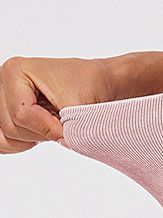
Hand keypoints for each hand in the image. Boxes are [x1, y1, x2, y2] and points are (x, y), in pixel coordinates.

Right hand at [0, 56, 118, 153]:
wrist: (98, 83)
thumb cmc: (90, 89)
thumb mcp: (77, 112)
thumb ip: (58, 132)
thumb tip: (50, 146)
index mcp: (15, 71)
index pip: (21, 115)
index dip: (49, 128)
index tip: (67, 122)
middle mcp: (3, 81)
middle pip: (11, 127)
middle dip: (41, 133)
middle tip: (60, 121)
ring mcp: (3, 97)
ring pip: (7, 136)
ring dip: (33, 138)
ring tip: (51, 124)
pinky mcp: (6, 111)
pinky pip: (5, 139)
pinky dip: (23, 142)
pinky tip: (39, 134)